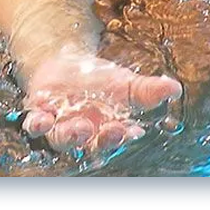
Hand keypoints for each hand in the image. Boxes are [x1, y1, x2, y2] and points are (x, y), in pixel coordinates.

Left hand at [19, 49, 182, 162]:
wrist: (66, 63)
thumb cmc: (100, 81)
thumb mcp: (126, 83)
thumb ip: (149, 90)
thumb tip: (174, 87)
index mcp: (106, 133)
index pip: (115, 140)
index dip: (122, 136)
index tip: (132, 129)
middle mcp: (83, 136)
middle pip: (91, 145)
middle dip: (101, 140)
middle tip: (109, 129)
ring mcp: (59, 128)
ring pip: (63, 140)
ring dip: (70, 136)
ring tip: (80, 126)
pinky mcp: (39, 117)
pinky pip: (35, 126)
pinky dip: (38, 124)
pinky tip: (43, 117)